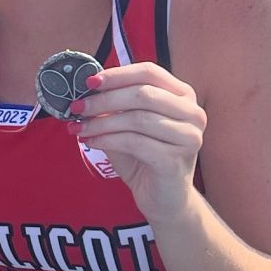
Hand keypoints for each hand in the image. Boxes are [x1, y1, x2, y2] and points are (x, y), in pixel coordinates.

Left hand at [68, 60, 203, 219]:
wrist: (163, 199)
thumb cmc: (145, 157)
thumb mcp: (129, 124)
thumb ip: (115, 105)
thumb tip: (86, 89)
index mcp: (183, 96)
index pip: (150, 72)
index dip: (117, 75)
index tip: (89, 82)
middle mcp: (192, 113)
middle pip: (143, 94)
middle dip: (104, 100)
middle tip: (77, 106)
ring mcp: (189, 137)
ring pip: (137, 119)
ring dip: (101, 122)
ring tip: (79, 127)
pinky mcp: (175, 160)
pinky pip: (134, 143)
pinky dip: (107, 140)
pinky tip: (91, 142)